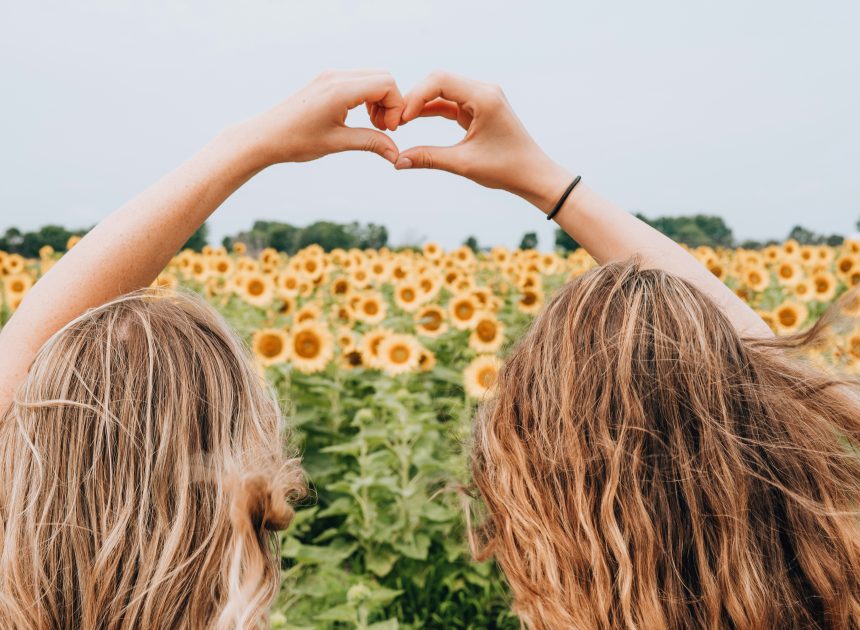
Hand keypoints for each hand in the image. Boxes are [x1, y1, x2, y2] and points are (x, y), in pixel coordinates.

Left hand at [234, 69, 404, 167]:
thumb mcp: (337, 143)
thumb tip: (396, 154)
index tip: (388, 130)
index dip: (396, 107)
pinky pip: (358, 82)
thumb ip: (370, 143)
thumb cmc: (295, 140)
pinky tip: (361, 118)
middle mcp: (336, 76)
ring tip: (373, 126)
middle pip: (383, 78)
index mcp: (340, 89)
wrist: (264, 136)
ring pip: (372, 78)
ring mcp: (330, 76)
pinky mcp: (326, 81)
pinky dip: (367, 98)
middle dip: (390, 103)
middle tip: (382, 129)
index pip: (386, 84)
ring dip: (380, 101)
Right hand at [394, 71, 572, 212]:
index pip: (440, 81)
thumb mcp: (464, 164)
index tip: (400, 119)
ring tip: (400, 122)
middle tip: (395, 120)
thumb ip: (429, 158)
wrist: (533, 174)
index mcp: (484, 97)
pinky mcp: (479, 107)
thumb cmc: (506, 169)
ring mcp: (482, 97)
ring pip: (443, 90)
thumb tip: (397, 161)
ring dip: (421, 104)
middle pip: (439, 80)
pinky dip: (432, 110)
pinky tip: (413, 120)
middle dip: (415, 98)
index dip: (415, 96)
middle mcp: (484, 90)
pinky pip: (450, 102)